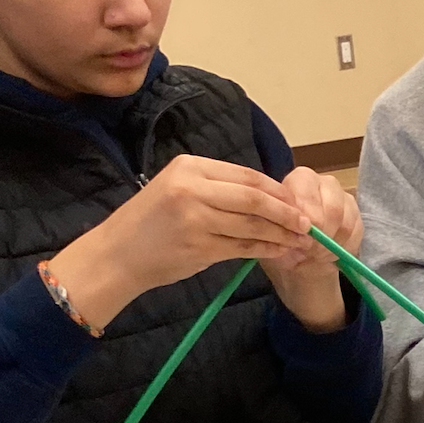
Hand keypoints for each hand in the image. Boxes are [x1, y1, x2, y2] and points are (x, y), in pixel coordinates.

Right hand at [48, 155, 314, 330]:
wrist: (116, 255)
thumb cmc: (151, 224)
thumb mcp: (179, 190)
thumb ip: (218, 189)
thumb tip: (269, 196)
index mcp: (191, 167)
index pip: (247, 176)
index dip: (278, 191)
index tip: (297, 202)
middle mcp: (193, 188)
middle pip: (256, 198)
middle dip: (287, 211)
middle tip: (307, 223)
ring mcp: (196, 218)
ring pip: (253, 224)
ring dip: (281, 233)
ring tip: (300, 240)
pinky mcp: (199, 246)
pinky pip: (243, 247)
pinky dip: (265, 249)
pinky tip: (279, 251)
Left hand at [262, 168, 363, 333]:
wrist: (300, 258)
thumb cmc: (283, 241)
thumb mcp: (274, 237)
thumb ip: (282, 230)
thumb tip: (296, 234)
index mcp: (300, 180)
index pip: (307, 187)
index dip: (306, 214)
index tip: (300, 236)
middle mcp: (324, 183)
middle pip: (333, 205)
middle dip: (323, 233)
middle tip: (311, 251)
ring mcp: (344, 198)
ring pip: (346, 221)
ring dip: (333, 243)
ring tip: (318, 255)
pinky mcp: (357, 216)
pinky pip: (356, 233)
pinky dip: (344, 248)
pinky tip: (330, 255)